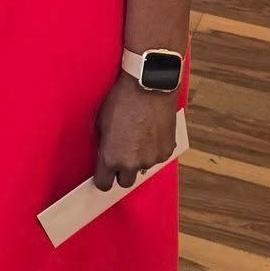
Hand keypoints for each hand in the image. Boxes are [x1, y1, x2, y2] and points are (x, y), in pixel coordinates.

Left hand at [94, 77, 176, 192]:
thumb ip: (104, 144)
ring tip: (140, 135)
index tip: (104, 173)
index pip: (104, 184)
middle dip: (122, 172)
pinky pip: (157, 157)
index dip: (103, 179)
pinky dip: (154, 149)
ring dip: (140, 157)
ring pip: (143, 168)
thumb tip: (106, 152)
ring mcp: (151, 159)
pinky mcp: (167, 151)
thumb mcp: (102, 122)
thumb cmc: (123, 100)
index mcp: (111, 157)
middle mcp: (131, 163)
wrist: (149, 86)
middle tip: (123, 154)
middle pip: (125, 182)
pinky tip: (152, 132)